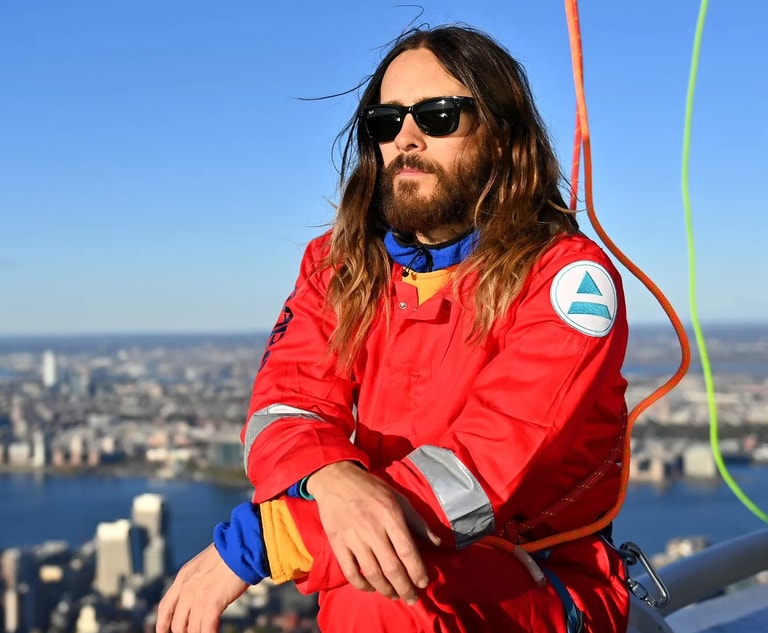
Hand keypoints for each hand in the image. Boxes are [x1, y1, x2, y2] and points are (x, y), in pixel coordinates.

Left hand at [155, 544, 247, 632]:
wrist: (242, 544)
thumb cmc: (231, 553)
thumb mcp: (206, 564)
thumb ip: (199, 579)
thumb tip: (202, 593)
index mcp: (183, 577)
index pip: (165, 608)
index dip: (162, 625)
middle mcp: (186, 587)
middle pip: (177, 623)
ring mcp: (197, 595)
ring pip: (191, 629)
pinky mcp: (212, 602)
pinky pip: (206, 628)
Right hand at [306, 461, 440, 603]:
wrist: (335, 479)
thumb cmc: (371, 489)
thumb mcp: (398, 499)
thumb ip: (418, 522)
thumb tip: (438, 543)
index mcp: (390, 514)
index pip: (407, 551)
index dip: (417, 571)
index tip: (424, 583)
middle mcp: (372, 528)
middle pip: (392, 567)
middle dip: (405, 588)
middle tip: (412, 599)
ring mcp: (353, 537)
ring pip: (372, 573)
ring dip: (386, 590)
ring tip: (395, 596)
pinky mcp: (337, 543)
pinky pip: (350, 572)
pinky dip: (362, 585)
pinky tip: (371, 587)